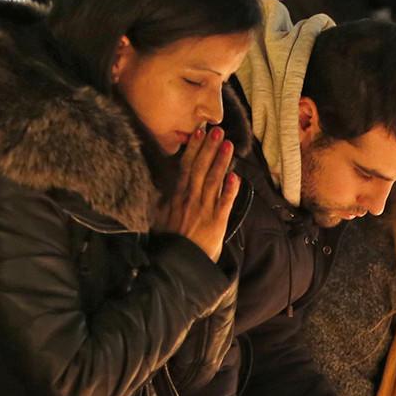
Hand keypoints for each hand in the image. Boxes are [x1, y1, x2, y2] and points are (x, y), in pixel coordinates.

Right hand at [156, 126, 238, 262]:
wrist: (177, 264)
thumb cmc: (169, 242)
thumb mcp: (159, 217)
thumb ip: (162, 200)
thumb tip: (161, 185)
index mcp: (177, 196)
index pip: (186, 167)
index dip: (194, 149)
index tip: (198, 133)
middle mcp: (190, 198)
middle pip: (201, 168)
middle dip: (209, 148)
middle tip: (216, 130)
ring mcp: (204, 209)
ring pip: (214, 180)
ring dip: (221, 161)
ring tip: (227, 144)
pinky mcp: (217, 222)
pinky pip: (225, 202)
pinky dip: (230, 189)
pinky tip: (236, 176)